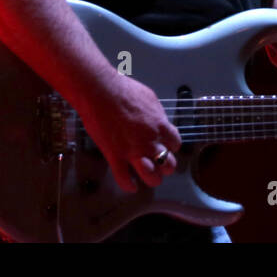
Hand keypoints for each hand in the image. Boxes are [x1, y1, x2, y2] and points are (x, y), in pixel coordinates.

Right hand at [76, 73, 181, 192]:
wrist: (101, 92)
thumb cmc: (124, 90)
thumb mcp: (150, 98)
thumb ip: (156, 114)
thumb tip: (158, 120)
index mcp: (160, 125)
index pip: (175, 143)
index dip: (172, 146)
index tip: (167, 146)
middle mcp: (150, 141)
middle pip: (168, 163)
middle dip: (166, 166)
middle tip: (161, 164)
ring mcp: (133, 150)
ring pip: (151, 176)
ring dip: (152, 179)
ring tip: (150, 177)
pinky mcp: (115, 156)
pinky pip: (124, 178)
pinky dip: (128, 185)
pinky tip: (131, 186)